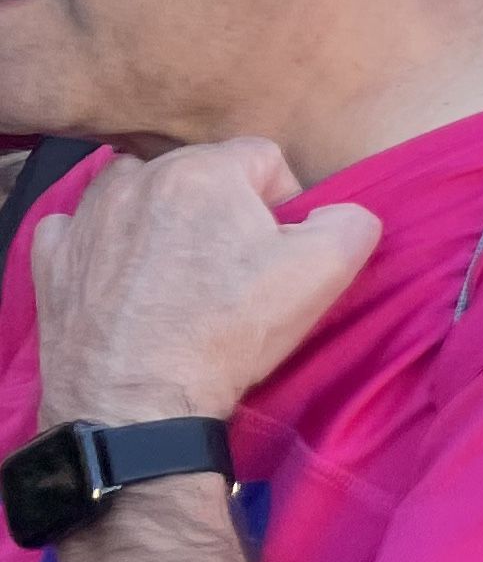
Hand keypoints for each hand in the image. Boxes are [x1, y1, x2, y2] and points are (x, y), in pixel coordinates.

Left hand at [33, 142, 382, 427]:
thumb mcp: (325, 273)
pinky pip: (79, 227)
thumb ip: (351, 221)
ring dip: (159, 215)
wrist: (137, 403)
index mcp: (204, 172)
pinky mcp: (52, 258)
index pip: (264, 158)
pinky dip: (102, 243)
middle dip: (221, 208)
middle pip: (199, 171)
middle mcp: (138, 179)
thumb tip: (340, 213)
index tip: (278, 249)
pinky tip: (122, 277)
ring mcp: (86, 218)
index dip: (283, 203)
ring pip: (136, 190)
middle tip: (232, 267)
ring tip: (176, 269)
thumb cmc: (229, 332)